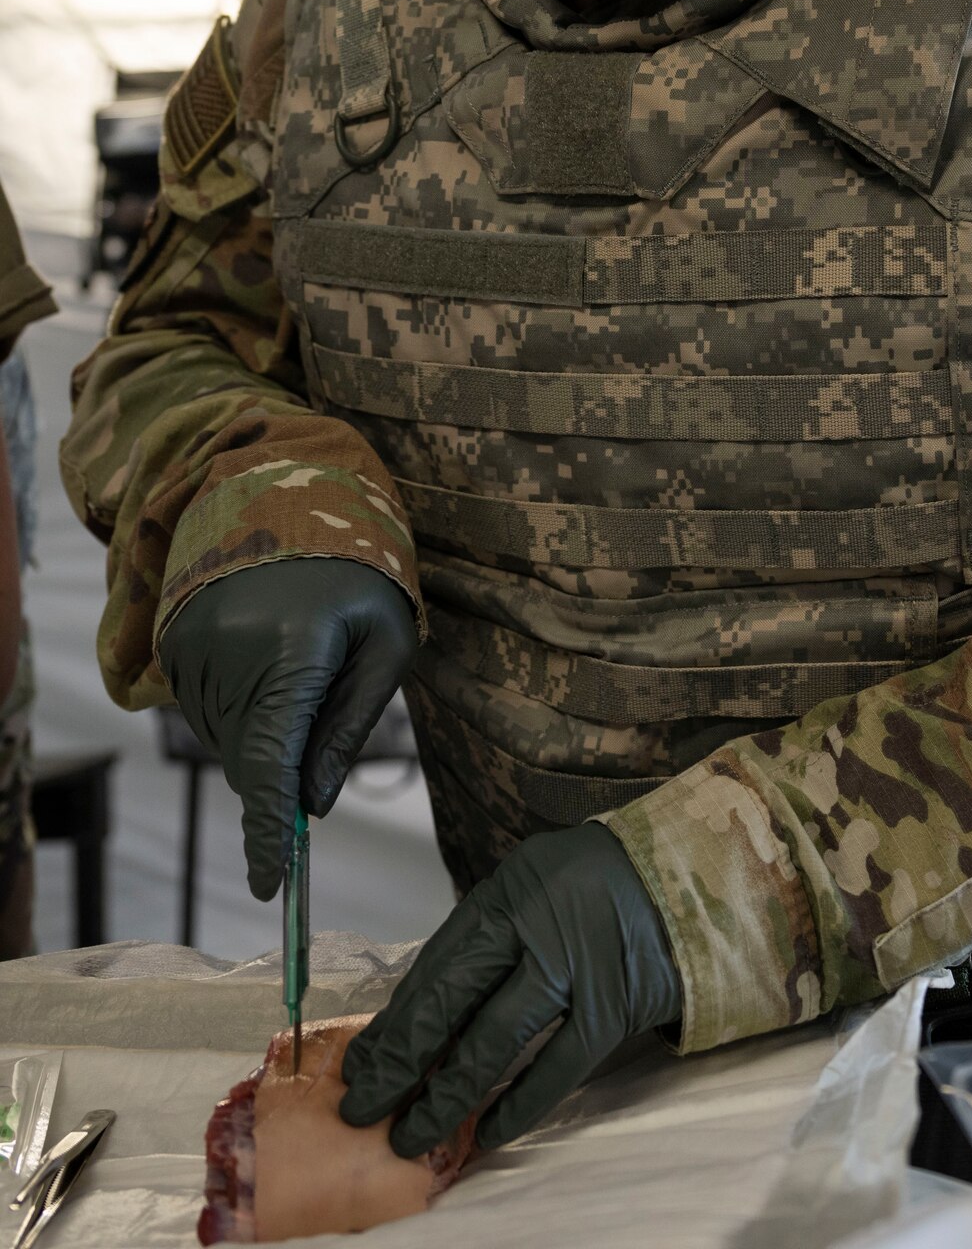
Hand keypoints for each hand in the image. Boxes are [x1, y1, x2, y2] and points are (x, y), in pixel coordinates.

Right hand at [159, 556, 417, 899]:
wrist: (293, 498)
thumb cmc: (360, 577)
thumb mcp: (388, 643)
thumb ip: (351, 726)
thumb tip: (314, 805)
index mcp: (292, 653)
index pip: (271, 766)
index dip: (269, 833)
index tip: (270, 885)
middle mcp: (228, 655)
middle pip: (252, 761)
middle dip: (288, 765)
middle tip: (327, 701)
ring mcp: (190, 650)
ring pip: (228, 743)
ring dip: (265, 733)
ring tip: (301, 662)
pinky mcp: (172, 646)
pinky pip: (208, 713)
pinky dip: (242, 710)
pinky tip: (271, 660)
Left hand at [337, 822, 680, 1155]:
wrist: (690, 876)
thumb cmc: (597, 887)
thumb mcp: (534, 887)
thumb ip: (487, 942)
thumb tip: (424, 1021)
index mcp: (508, 892)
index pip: (435, 966)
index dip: (394, 1021)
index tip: (360, 1065)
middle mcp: (537, 925)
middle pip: (451, 1002)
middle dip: (402, 1062)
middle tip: (364, 1111)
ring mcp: (577, 967)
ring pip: (494, 1042)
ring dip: (446, 1095)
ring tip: (411, 1135)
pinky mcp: (615, 1006)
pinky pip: (557, 1068)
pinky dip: (519, 1104)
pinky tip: (487, 1132)